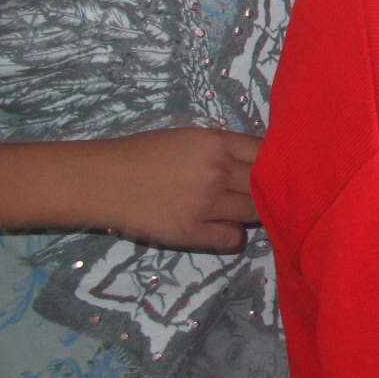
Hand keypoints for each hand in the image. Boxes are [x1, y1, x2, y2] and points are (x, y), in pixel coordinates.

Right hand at [86, 127, 262, 251]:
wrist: (101, 180)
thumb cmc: (143, 154)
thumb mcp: (190, 138)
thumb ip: (224, 148)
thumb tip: (259, 161)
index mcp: (216, 143)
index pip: (267, 152)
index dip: (276, 162)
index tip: (277, 170)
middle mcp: (217, 171)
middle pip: (264, 184)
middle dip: (268, 190)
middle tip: (262, 195)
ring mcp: (205, 203)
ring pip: (253, 213)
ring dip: (252, 213)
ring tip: (239, 211)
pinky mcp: (191, 232)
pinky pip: (232, 239)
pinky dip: (233, 236)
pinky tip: (223, 229)